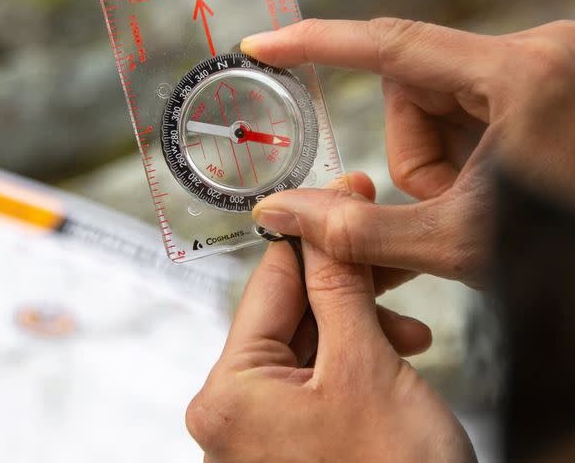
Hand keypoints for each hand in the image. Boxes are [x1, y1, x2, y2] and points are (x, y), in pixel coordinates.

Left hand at [186, 240, 475, 461]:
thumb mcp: (366, 367)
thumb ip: (338, 287)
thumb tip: (320, 225)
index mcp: (229, 393)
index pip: (269, 283)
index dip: (314, 236)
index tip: (344, 197)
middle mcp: (231, 415)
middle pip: (290, 314)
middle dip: (346, 286)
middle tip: (386, 257)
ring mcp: (257, 434)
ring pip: (308, 345)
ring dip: (359, 325)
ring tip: (407, 329)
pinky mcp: (288, 444)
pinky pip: (316, 379)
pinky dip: (355, 361)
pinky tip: (395, 354)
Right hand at [243, 18, 574, 287]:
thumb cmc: (567, 247)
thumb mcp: (460, 243)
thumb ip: (360, 232)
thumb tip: (279, 213)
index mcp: (520, 75)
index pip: (392, 43)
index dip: (316, 43)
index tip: (264, 44)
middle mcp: (534, 52)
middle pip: (412, 87)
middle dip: (413, 153)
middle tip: (444, 202)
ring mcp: (538, 63)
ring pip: (434, 99)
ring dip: (435, 156)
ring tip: (474, 199)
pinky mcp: (536, 79)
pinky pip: (462, 104)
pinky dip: (458, 150)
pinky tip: (487, 182)